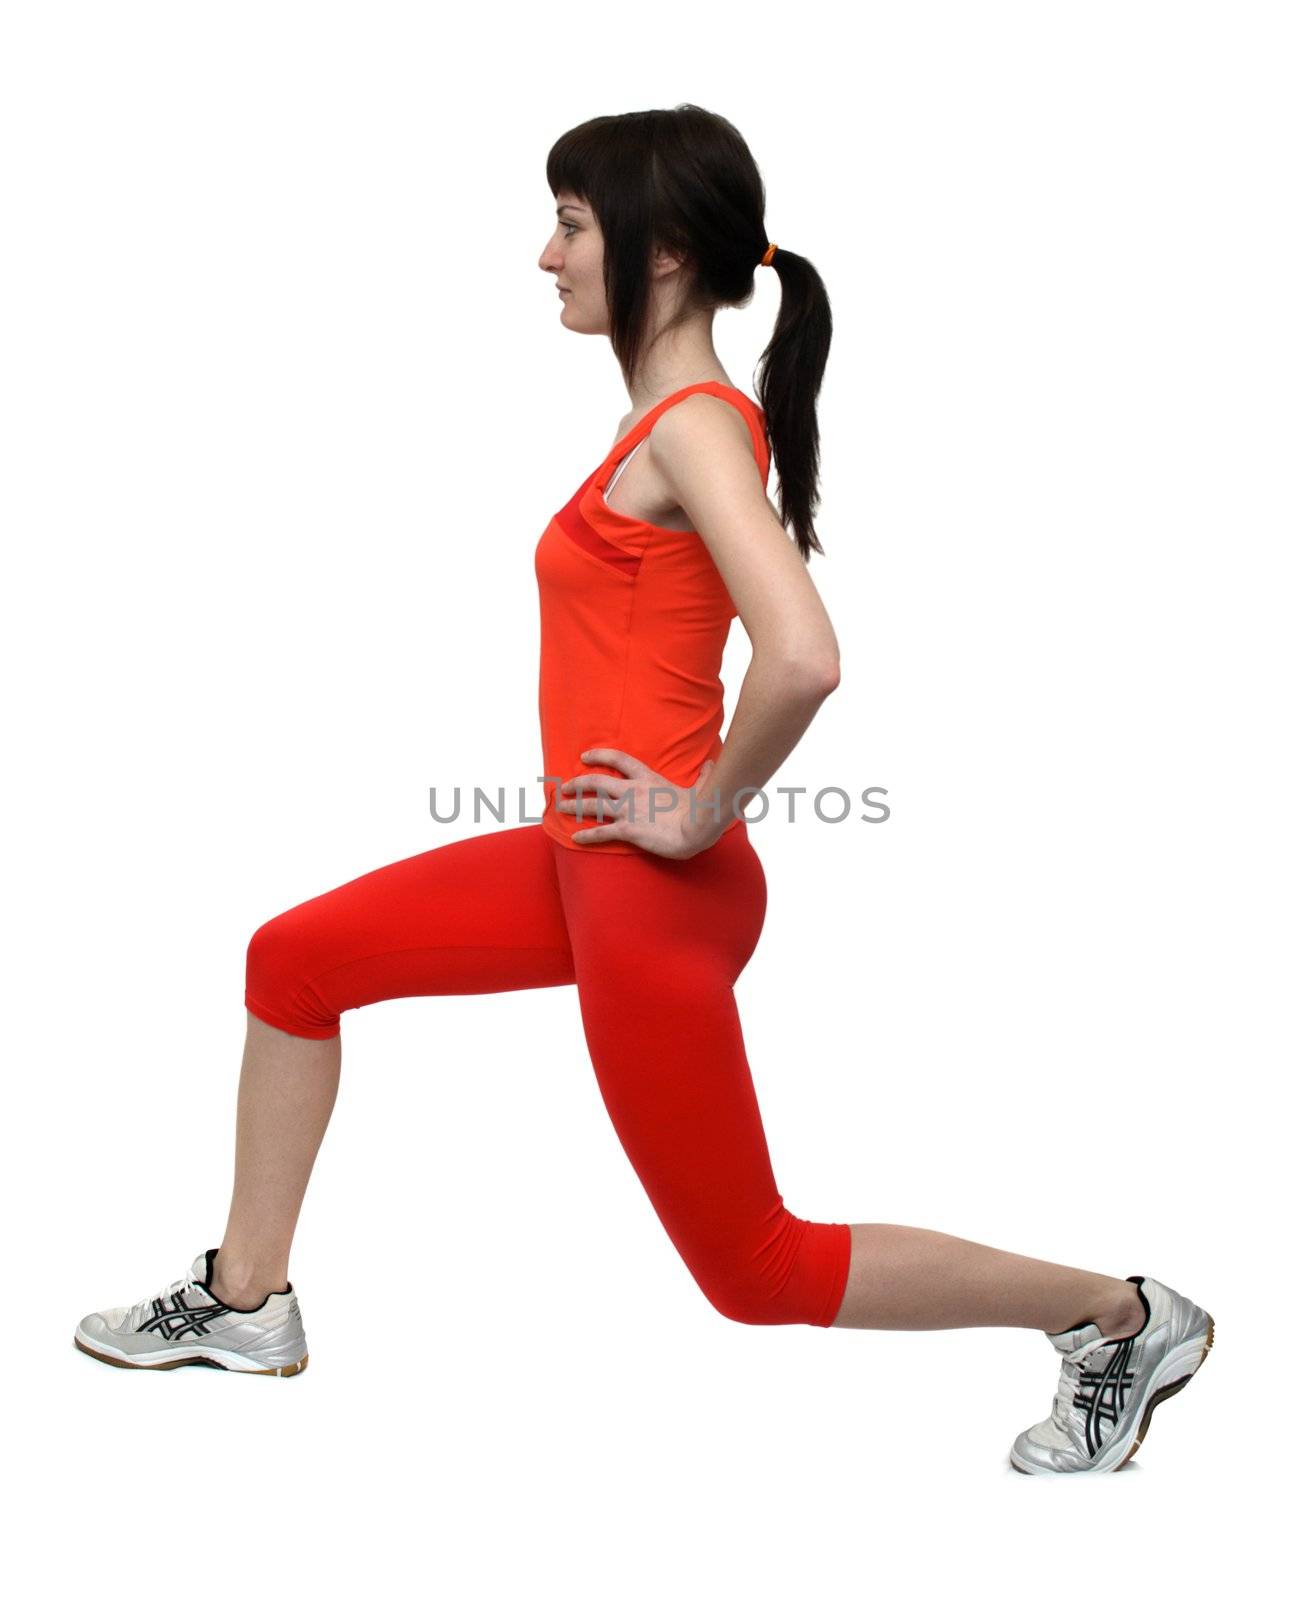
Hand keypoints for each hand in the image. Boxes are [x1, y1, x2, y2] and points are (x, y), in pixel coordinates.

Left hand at [556, 748, 730, 858]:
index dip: (599, 756)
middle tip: (565, 787)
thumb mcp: (701, 788)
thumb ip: (704, 776)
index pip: (619, 760)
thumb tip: (713, 765)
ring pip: (593, 805)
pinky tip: (575, 838)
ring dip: (574, 805)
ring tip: (561, 807)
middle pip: (596, 782)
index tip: (584, 756)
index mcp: (648, 779)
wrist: (698, 827)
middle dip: (577, 783)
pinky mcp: (628, 830)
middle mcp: (632, 791)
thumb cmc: (701, 808)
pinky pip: (601, 832)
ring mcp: (628, 811)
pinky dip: (586, 835)